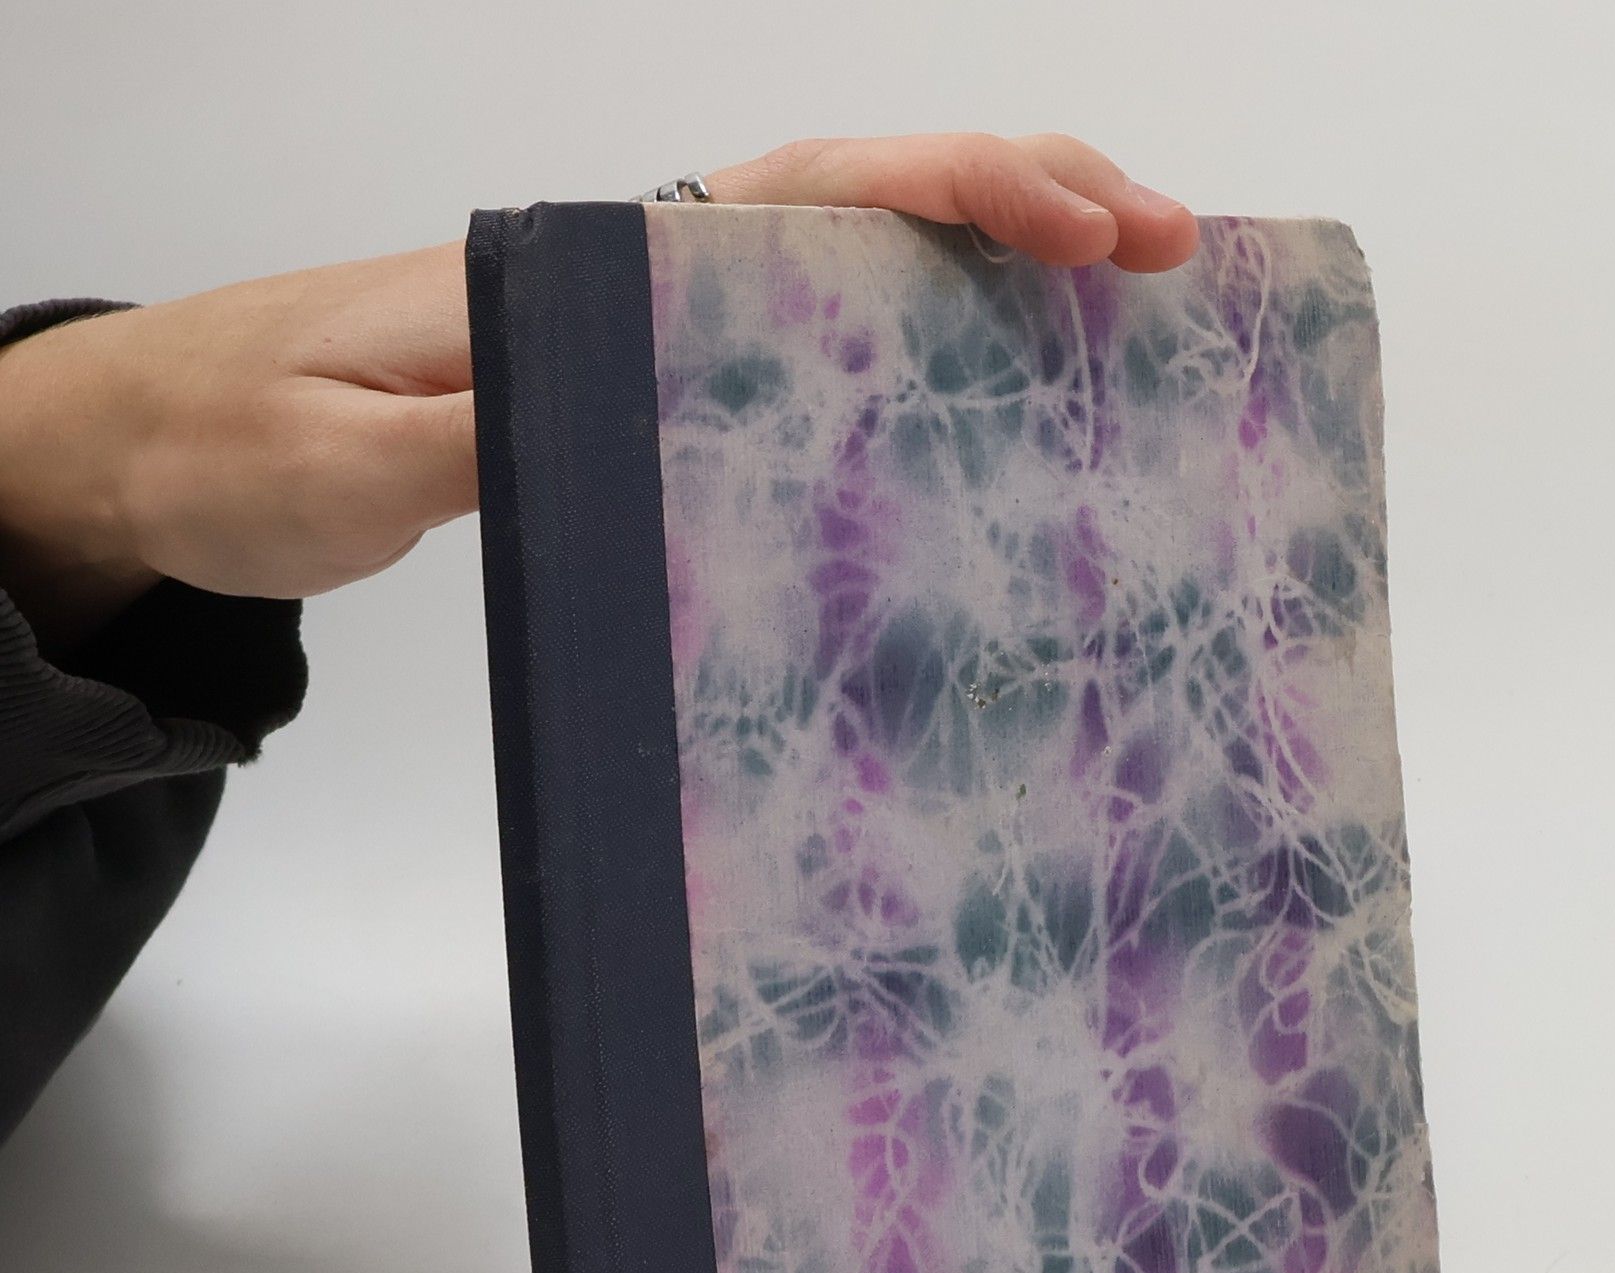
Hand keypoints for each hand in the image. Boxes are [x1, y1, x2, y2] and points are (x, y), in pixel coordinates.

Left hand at [0, 134, 1197, 649]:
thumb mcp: (345, 452)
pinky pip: (816, 369)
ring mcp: (661, 347)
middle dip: (1031, 211)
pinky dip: (925, 367)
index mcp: (594, 261)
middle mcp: (648, 281)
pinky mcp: (652, 414)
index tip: (1081, 223)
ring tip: (1140, 319)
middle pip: (872, 208)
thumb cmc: (234, 442)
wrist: (160, 462)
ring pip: (862, 280)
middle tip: (1175, 255)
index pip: (807, 190)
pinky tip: (1003, 409)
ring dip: (1003, 285)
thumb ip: (479, 435)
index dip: (955, 190)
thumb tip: (621, 422)